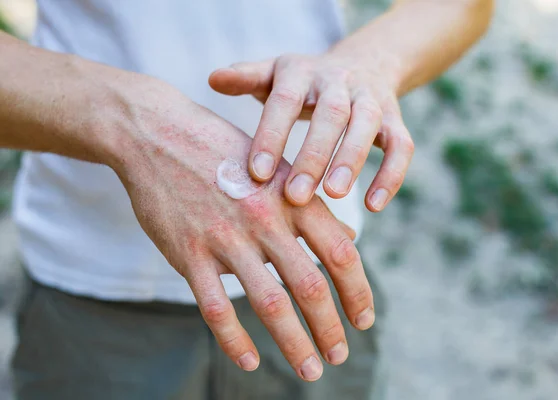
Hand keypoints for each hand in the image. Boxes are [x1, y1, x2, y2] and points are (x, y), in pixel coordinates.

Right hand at [109, 82, 374, 380]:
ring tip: (310, 369)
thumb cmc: (224, 152)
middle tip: (341, 356)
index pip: (340, 254)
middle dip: (330, 329)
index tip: (364, 321)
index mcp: (292, 197)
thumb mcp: (277, 168)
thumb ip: (312, 209)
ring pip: (269, 303)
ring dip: (294, 343)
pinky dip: (234, 340)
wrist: (157, 133)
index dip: (358, 292)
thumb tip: (349, 240)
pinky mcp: (187, 252)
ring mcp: (225, 237)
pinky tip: (248, 362)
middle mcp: (265, 218)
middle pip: (310, 286)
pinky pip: (214, 307)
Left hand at [209, 52, 414, 211]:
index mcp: (301, 72)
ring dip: (352, 160)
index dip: (272, 136)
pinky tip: (373, 206)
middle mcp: (338, 81)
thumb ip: (246, 77)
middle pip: (330, 114)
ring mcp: (370, 99)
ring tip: (333, 195)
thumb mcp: (274, 75)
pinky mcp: (395, 119)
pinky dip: (391, 175)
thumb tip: (212, 79)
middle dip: (313, 155)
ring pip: (367, 125)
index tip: (257, 175)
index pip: (284, 101)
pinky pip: (401, 146)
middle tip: (295, 196)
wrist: (362, 63)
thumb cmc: (304, 83)